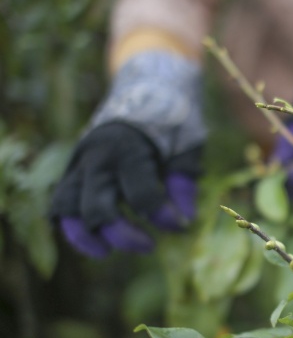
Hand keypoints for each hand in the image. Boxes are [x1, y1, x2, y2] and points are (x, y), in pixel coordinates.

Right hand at [50, 51, 204, 257]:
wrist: (146, 86)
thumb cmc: (172, 118)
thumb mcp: (188, 144)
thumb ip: (184, 180)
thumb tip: (185, 218)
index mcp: (129, 147)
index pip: (141, 195)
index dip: (163, 217)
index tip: (181, 226)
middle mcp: (98, 156)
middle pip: (97, 209)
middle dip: (123, 235)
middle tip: (149, 245)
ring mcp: (80, 163)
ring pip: (67, 210)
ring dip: (85, 237)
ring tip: (108, 251)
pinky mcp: (72, 169)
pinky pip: (59, 203)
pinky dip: (71, 225)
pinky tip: (94, 240)